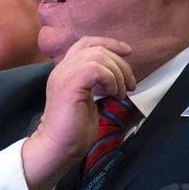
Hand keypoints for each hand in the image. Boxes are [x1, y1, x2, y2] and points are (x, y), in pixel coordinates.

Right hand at [22, 37, 135, 189]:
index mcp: (65, 71)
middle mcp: (61, 69)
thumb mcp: (89, 100)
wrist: (58, 147)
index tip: (128, 52)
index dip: (109, 43)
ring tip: (121, 93)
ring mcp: (64, 75)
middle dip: (120, 63)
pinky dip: (110, 80)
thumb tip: (118, 77)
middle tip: (130, 85)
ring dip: (117, 73)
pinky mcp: (69, 84)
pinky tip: (112, 95)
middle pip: (95, 48)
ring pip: (97, 56)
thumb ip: (97, 84)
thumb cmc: (73, 130)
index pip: (86, 43)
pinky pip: (96, 69)